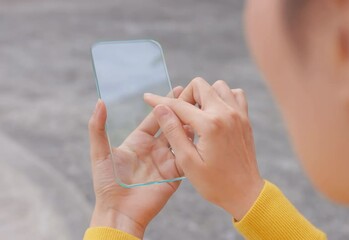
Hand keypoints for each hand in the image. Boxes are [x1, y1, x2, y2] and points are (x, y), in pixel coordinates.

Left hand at [88, 87, 190, 237]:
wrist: (119, 211)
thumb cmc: (106, 184)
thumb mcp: (100, 153)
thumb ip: (98, 128)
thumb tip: (100, 101)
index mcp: (138, 142)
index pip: (154, 118)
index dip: (165, 104)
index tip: (177, 89)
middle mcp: (154, 149)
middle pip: (171, 125)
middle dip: (182, 111)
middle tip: (195, 96)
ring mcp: (166, 161)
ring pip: (181, 140)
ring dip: (190, 126)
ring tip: (201, 111)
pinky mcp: (175, 175)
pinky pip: (187, 158)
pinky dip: (194, 147)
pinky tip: (203, 135)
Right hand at [144, 78, 263, 219]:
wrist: (245, 193)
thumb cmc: (215, 183)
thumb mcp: (188, 161)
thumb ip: (173, 132)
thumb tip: (161, 108)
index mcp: (210, 125)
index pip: (179, 105)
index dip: (160, 101)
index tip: (148, 98)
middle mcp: (226, 114)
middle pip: (200, 86)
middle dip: (185, 96)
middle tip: (180, 115)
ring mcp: (238, 114)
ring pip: (218, 86)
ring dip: (205, 95)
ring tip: (198, 115)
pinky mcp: (245, 119)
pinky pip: (235, 95)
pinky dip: (223, 98)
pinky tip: (215, 114)